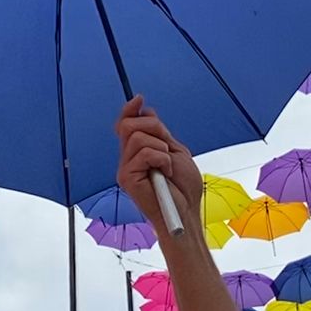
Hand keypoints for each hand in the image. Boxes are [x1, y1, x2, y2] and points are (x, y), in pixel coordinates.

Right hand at [114, 95, 202, 232]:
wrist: (186, 212)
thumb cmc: (183, 189)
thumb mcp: (174, 151)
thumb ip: (158, 132)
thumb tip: (144, 108)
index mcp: (138, 152)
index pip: (126, 124)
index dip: (130, 109)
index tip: (140, 99)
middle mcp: (128, 159)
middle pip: (128, 124)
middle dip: (153, 128)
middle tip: (167, 147)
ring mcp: (125, 169)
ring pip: (137, 137)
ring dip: (161, 149)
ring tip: (167, 167)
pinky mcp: (126, 178)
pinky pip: (144, 153)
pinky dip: (162, 160)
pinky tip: (165, 174)